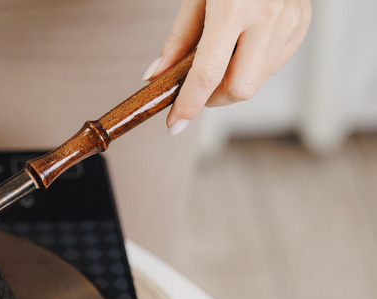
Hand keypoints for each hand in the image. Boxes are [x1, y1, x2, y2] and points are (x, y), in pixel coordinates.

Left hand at [143, 0, 310, 134]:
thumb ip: (177, 41)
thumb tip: (157, 77)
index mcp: (234, 9)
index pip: (207, 74)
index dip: (189, 105)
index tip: (174, 125)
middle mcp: (267, 17)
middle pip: (239, 90)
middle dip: (213, 99)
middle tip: (197, 90)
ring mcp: (290, 22)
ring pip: (258, 81)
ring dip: (232, 82)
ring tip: (221, 56)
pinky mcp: (302, 25)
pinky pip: (273, 65)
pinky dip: (252, 66)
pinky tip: (244, 45)